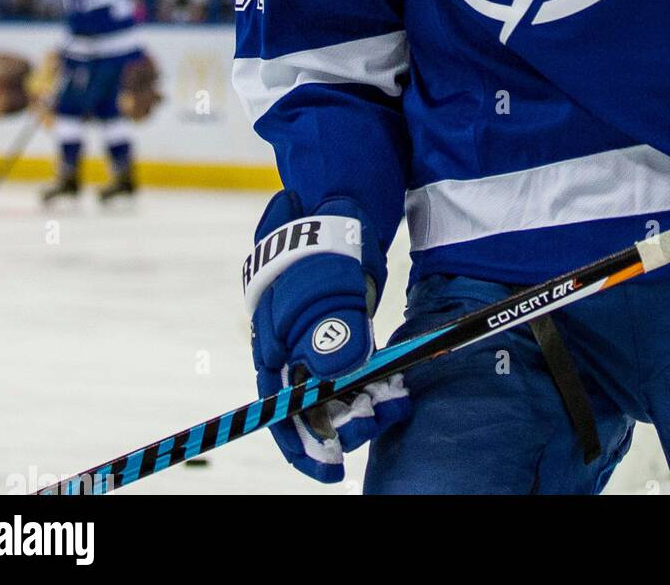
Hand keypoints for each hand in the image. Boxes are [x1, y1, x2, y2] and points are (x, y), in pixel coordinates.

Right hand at [246, 190, 409, 482]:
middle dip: (343, 424)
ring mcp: (315, 334)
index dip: (302, 442)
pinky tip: (394, 389)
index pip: (279, 405)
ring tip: (395, 405)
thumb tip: (331, 379)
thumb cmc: (325, 240)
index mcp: (273, 339)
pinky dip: (371, 381)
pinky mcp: (340, 326)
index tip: (330, 469)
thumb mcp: (328, 283)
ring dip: (363, 404)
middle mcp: (290, 344)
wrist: (342, 201)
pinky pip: (353, 367)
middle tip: (380, 422)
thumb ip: (328, 329)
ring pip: (335, 388)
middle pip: (309, 402)